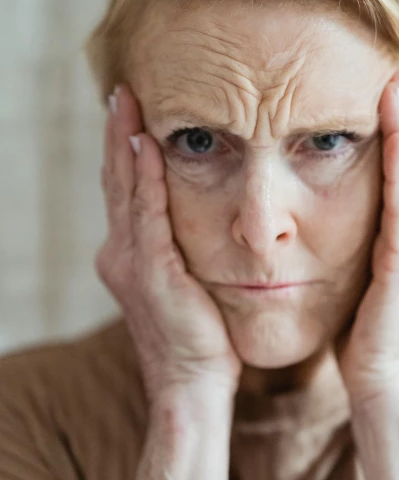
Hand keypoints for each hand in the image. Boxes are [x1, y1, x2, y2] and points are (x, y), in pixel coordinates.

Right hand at [95, 83, 241, 404]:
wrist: (193, 387)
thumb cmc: (200, 340)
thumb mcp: (186, 286)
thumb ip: (182, 253)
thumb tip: (200, 223)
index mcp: (130, 256)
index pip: (126, 190)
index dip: (125, 150)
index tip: (133, 112)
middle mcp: (120, 254)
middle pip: (117, 181)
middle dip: (118, 135)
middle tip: (123, 92)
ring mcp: (131, 263)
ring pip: (125, 189)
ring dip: (125, 143)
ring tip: (127, 103)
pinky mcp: (151, 273)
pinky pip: (147, 214)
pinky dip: (145, 176)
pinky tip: (147, 144)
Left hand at [337, 71, 398, 405]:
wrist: (375, 378)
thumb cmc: (358, 328)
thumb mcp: (349, 274)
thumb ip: (343, 242)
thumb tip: (313, 218)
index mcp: (395, 235)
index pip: (397, 172)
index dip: (394, 130)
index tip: (380, 88)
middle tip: (395, 72)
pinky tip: (398, 138)